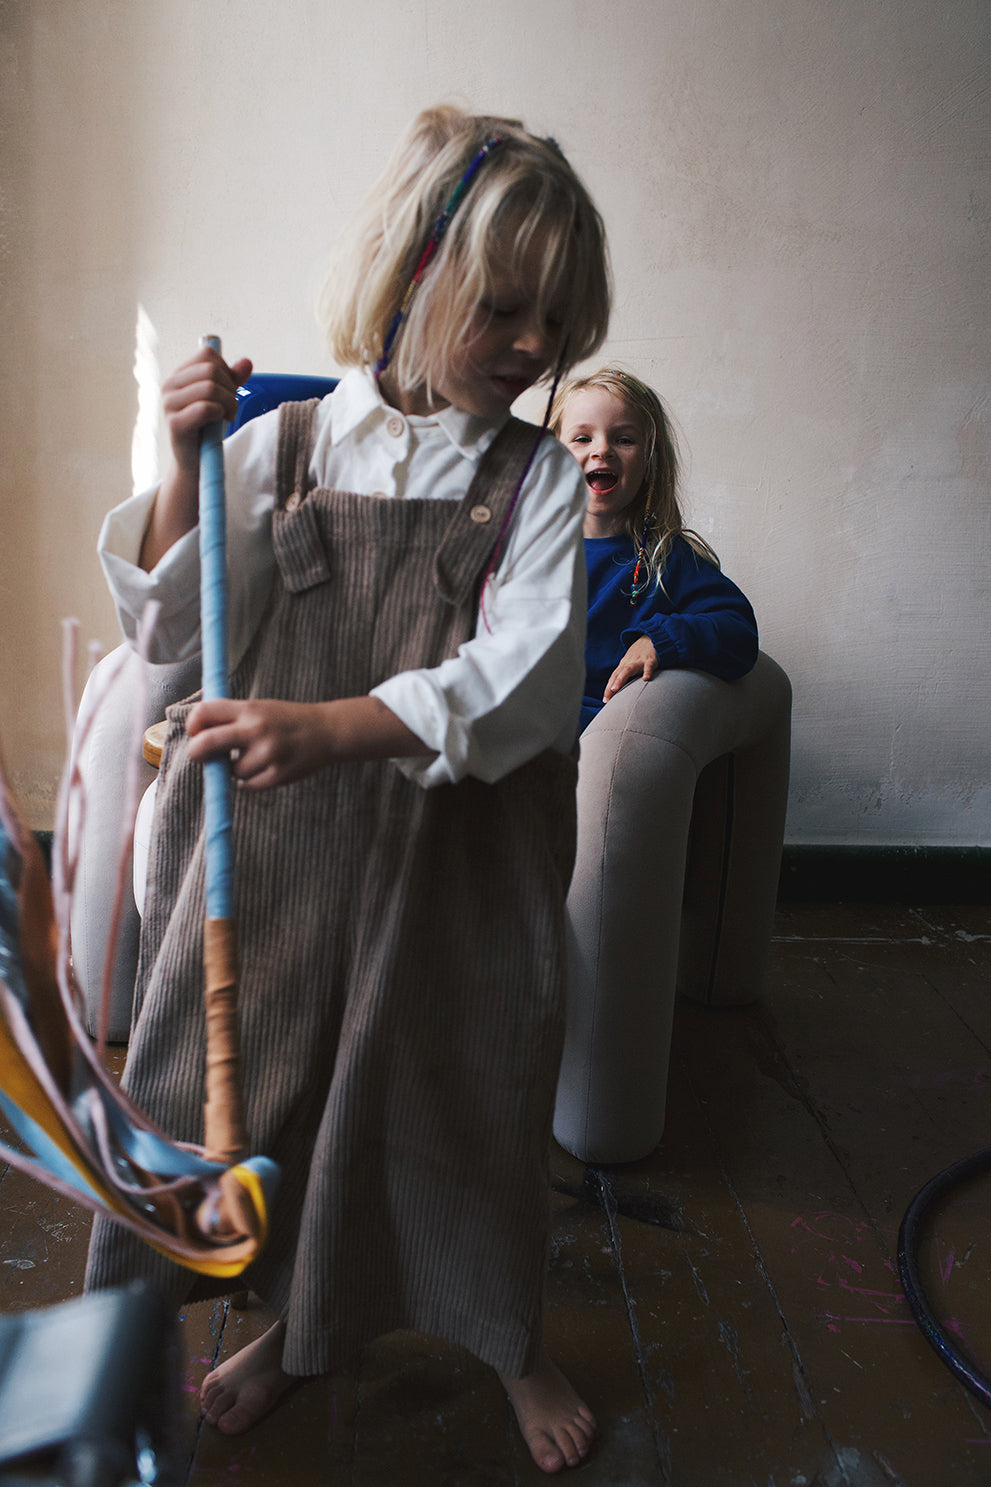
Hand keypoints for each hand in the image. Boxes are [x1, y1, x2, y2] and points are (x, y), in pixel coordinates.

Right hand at [140, 347, 253, 570]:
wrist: (197, 463)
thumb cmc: (208, 429)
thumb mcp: (223, 399)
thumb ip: (233, 379)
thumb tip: (247, 362)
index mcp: (179, 375)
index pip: (208, 354)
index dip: (226, 370)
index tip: (229, 390)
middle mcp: (169, 386)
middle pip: (211, 369)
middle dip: (231, 388)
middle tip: (231, 408)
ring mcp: (168, 404)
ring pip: (210, 386)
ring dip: (229, 402)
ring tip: (227, 416)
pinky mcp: (175, 424)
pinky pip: (205, 408)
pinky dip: (220, 414)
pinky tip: (219, 422)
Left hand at [185, 696, 430, 790]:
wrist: (327, 732)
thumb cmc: (286, 720)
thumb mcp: (260, 708)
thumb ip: (230, 717)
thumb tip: (195, 733)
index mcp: (250, 708)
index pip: (205, 712)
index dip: (193, 724)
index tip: (195, 732)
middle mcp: (256, 729)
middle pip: (207, 743)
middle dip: (196, 752)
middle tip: (200, 756)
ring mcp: (268, 753)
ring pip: (231, 770)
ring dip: (234, 769)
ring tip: (254, 758)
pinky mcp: (277, 774)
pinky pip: (247, 785)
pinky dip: (249, 781)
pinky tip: (262, 770)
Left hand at [602, 635, 658, 701]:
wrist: (650, 638)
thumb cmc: (639, 656)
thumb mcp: (630, 665)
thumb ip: (625, 676)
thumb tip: (618, 691)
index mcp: (623, 666)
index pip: (613, 678)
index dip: (608, 689)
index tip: (605, 700)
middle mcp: (629, 664)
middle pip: (617, 674)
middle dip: (610, 686)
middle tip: (607, 698)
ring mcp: (639, 661)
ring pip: (628, 670)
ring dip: (620, 679)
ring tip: (615, 689)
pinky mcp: (650, 660)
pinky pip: (648, 666)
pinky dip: (647, 672)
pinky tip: (646, 679)